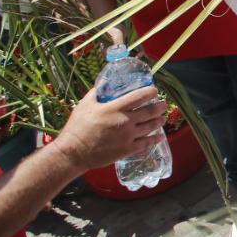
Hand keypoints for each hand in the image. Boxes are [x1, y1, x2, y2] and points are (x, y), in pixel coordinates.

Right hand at [50, 84, 167, 172]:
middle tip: (163, 105)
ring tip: (162, 118)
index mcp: (115, 108)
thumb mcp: (85, 104)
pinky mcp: (127, 149)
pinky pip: (146, 143)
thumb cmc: (77, 127)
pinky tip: (160, 136)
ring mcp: (128, 136)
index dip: (151, 92)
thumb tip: (105, 82)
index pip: (140, 96)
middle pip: (150, 111)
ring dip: (160, 121)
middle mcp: (125, 121)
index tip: (154, 91)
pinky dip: (156, 139)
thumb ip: (97, 92)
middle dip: (160, 107)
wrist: (73, 153)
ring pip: (151, 126)